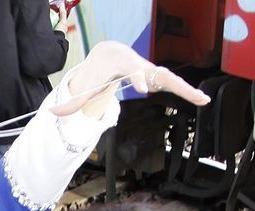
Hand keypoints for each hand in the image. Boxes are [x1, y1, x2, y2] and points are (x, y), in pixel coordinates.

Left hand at [52, 41, 210, 116]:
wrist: (109, 55)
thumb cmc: (97, 72)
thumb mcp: (83, 87)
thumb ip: (70, 101)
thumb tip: (51, 111)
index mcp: (122, 63)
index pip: (132, 70)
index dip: (138, 78)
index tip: (143, 90)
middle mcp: (140, 64)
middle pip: (156, 72)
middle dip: (168, 82)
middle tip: (179, 91)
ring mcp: (150, 71)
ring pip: (170, 78)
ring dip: (187, 89)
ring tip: (203, 100)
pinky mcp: (157, 78)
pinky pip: (174, 85)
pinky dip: (188, 92)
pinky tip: (203, 101)